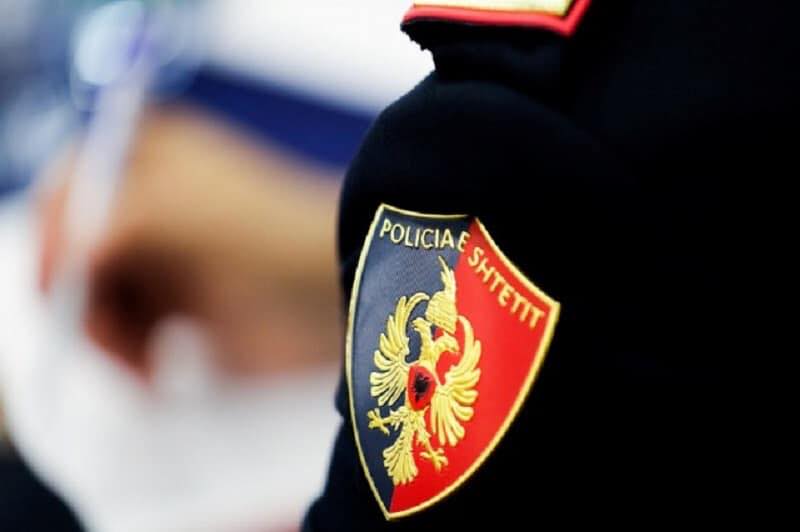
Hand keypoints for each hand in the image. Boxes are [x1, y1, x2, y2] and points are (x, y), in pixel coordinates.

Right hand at [38, 106, 341, 376]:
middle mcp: (157, 207)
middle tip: (102, 333)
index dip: (56, 233)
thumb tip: (65, 254)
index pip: (72, 188)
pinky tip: (154, 371)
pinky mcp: (193, 310)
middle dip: (81, 294)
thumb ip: (103, 222)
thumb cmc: (274, 234)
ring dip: (106, 333)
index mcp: (152, 159)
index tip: (63, 282)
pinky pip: (136, 335)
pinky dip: (133, 356)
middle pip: (79, 250)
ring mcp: (175, 259)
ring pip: (102, 299)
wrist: (352, 286)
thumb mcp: (175, 210)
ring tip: (140, 362)